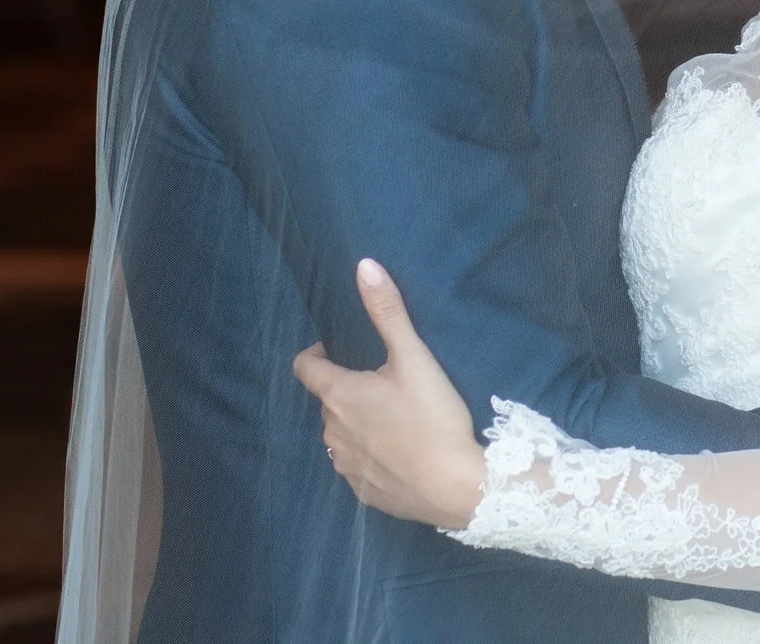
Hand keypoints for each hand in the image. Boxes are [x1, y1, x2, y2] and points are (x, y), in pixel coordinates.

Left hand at [291, 258, 488, 530]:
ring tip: (393, 419)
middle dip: (346, 389)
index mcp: (338, 395)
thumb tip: (364, 266)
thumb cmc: (432, 417)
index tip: (336, 350)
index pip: (304, 368)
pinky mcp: (362, 493)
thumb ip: (388, 312)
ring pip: (341, 435)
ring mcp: (345, 466)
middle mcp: (331, 432)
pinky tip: (400, 454)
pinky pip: (356, 466)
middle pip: (327, 401)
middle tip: (382, 384)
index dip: (316, 354)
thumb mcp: (414, 358)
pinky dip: (370, 455)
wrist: (455, 486)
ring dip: (356, 423)